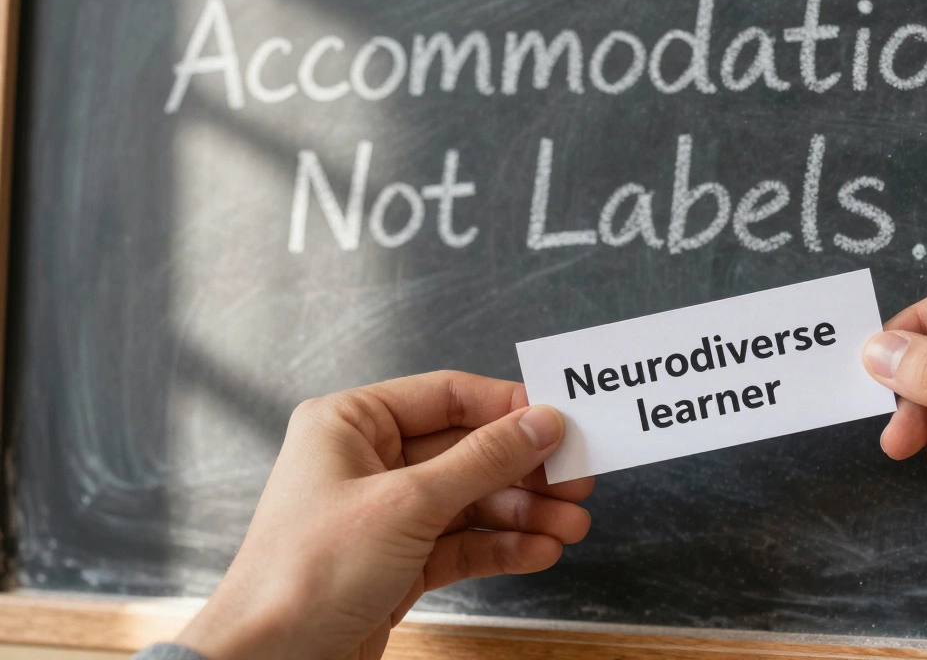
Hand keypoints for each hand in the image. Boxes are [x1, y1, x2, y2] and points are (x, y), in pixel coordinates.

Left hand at [177, 372, 592, 659]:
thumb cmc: (307, 573)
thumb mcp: (407, 503)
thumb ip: (483, 460)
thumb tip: (542, 423)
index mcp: (350, 423)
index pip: (447, 395)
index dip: (508, 408)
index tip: (560, 423)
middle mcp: (367, 461)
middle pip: (467, 450)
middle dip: (525, 470)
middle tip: (577, 481)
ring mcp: (385, 513)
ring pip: (471, 500)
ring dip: (524, 513)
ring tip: (571, 526)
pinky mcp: (398, 560)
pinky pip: (463, 542)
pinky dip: (502, 547)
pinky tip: (539, 551)